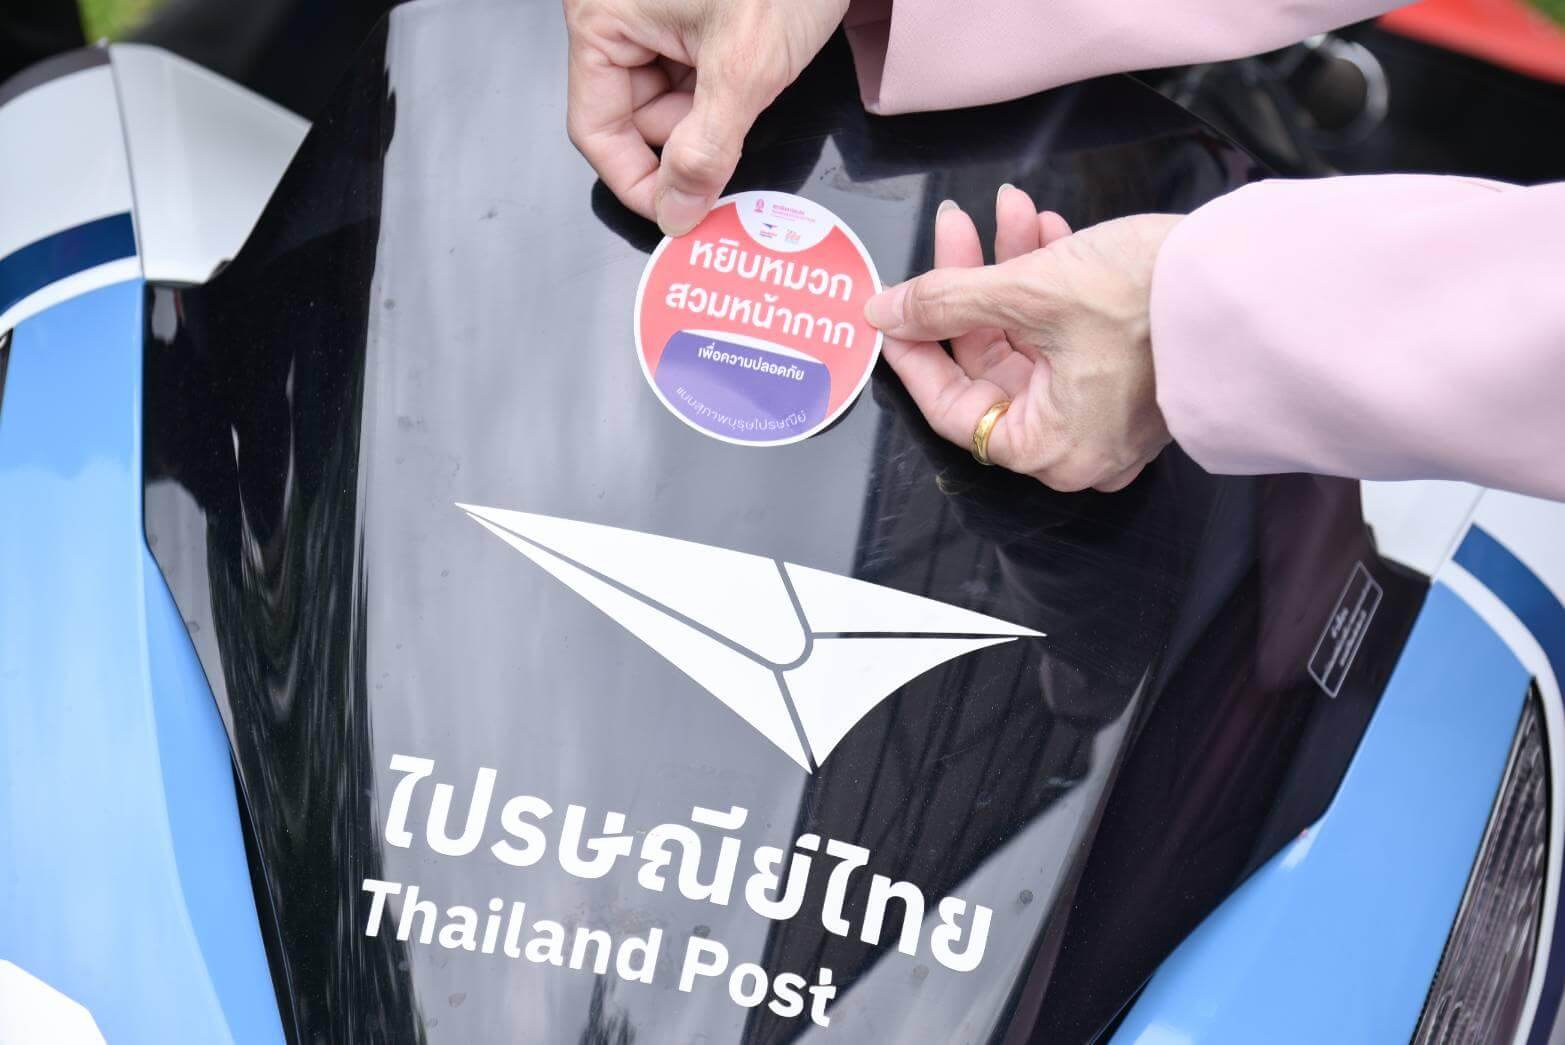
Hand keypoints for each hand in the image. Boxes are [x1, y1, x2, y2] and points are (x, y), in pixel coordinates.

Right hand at [564, 0, 848, 235]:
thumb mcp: (745, 68)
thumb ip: (705, 150)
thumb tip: (677, 210)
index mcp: (603, 18)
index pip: (596, 129)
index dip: (637, 181)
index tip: (679, 212)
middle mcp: (618, 14)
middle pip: (632, 118)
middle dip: (686, 138)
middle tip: (735, 130)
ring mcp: (653, 15)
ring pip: (667, 103)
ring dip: (711, 114)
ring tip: (753, 76)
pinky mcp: (688, 16)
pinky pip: (691, 77)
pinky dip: (723, 90)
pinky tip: (754, 67)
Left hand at [866, 187, 1180, 492]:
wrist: (1253, 276)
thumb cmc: (1151, 300)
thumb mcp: (1030, 290)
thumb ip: (945, 302)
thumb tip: (885, 313)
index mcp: (1050, 450)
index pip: (954, 408)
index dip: (918, 350)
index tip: (896, 306)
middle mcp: (1078, 445)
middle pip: (993, 363)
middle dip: (973, 285)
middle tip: (957, 227)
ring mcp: (1108, 413)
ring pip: (1032, 338)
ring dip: (1014, 270)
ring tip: (1012, 209)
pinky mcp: (1134, 377)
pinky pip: (1071, 334)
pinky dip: (1053, 282)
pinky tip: (1049, 227)